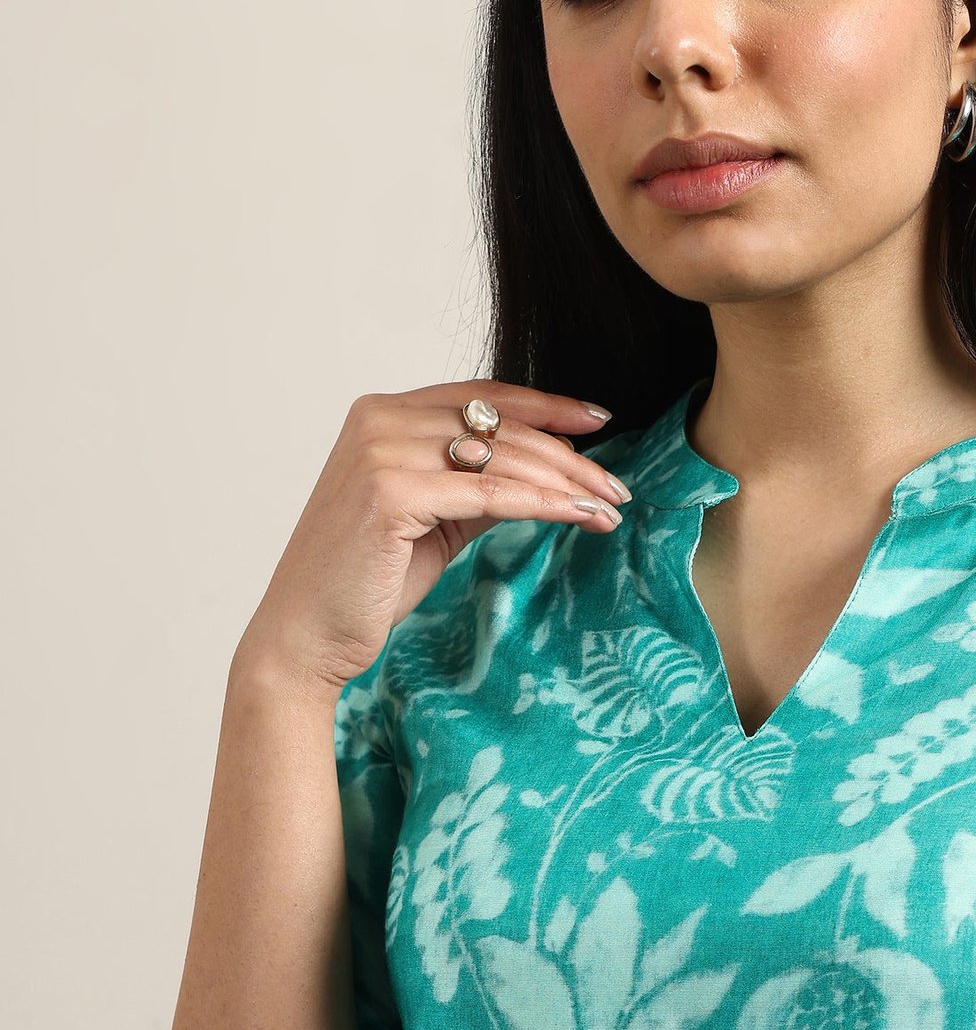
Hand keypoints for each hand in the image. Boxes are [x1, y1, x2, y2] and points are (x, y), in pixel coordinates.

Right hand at [234, 380, 626, 694]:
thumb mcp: (435, 520)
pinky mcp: (390, 493)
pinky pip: (490, 494)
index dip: (546, 404)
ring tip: (610, 506)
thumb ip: (479, 486)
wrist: (305, 634)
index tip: (598, 418)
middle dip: (570, 456)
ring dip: (567, 482)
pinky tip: (581, 515)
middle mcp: (378, 420)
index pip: (482, 396)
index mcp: (382, 414)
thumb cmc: (366, 581)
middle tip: (616, 486)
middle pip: (500, 425)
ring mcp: (381, 452)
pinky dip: (544, 504)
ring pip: (502, 457)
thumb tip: (546, 471)